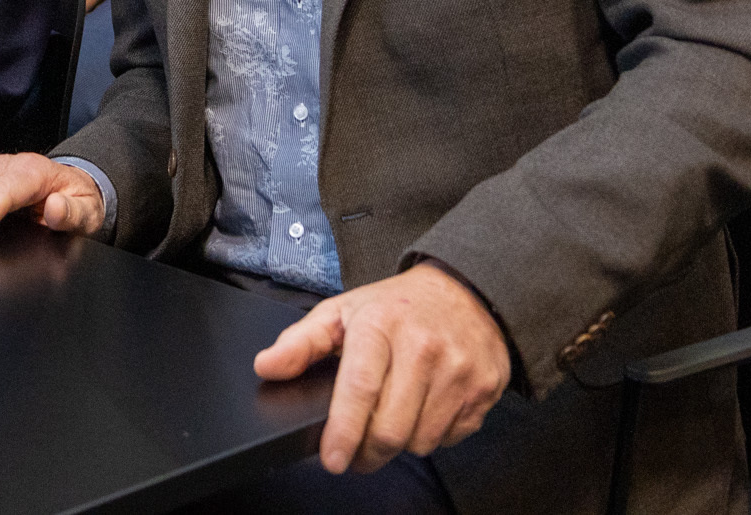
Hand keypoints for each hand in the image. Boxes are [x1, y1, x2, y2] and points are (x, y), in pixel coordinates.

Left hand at [254, 263, 510, 474]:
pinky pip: (450, 437)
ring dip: (400, 443)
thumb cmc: (397, 307)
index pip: (360, 387)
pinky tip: (424, 408)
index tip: (332, 459)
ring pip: (420, 440)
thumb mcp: (343, 312)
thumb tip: (267, 366)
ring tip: (392, 418)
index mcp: (381, 326)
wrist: (467, 291)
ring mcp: (459, 371)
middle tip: (355, 451)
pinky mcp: (483, 390)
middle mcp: (424, 348)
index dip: (343, 430)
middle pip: (390, 428)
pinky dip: (432, 434)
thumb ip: (302, 342)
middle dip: (367, 451)